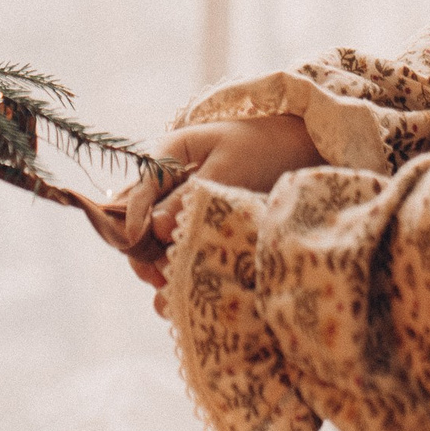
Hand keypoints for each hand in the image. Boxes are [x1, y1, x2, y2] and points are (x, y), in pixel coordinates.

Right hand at [114, 115, 323, 300]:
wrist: (295, 144)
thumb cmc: (261, 148)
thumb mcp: (227, 170)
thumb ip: (190, 198)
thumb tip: (155, 230)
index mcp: (167, 155)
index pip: (139, 191)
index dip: (134, 221)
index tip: (138, 249)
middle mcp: (165, 179)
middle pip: (139, 217)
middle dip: (143, 249)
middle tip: (159, 278)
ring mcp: (178, 199)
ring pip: (153, 234)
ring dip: (158, 259)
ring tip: (170, 286)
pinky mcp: (193, 217)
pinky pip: (175, 239)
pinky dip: (177, 259)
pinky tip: (185, 282)